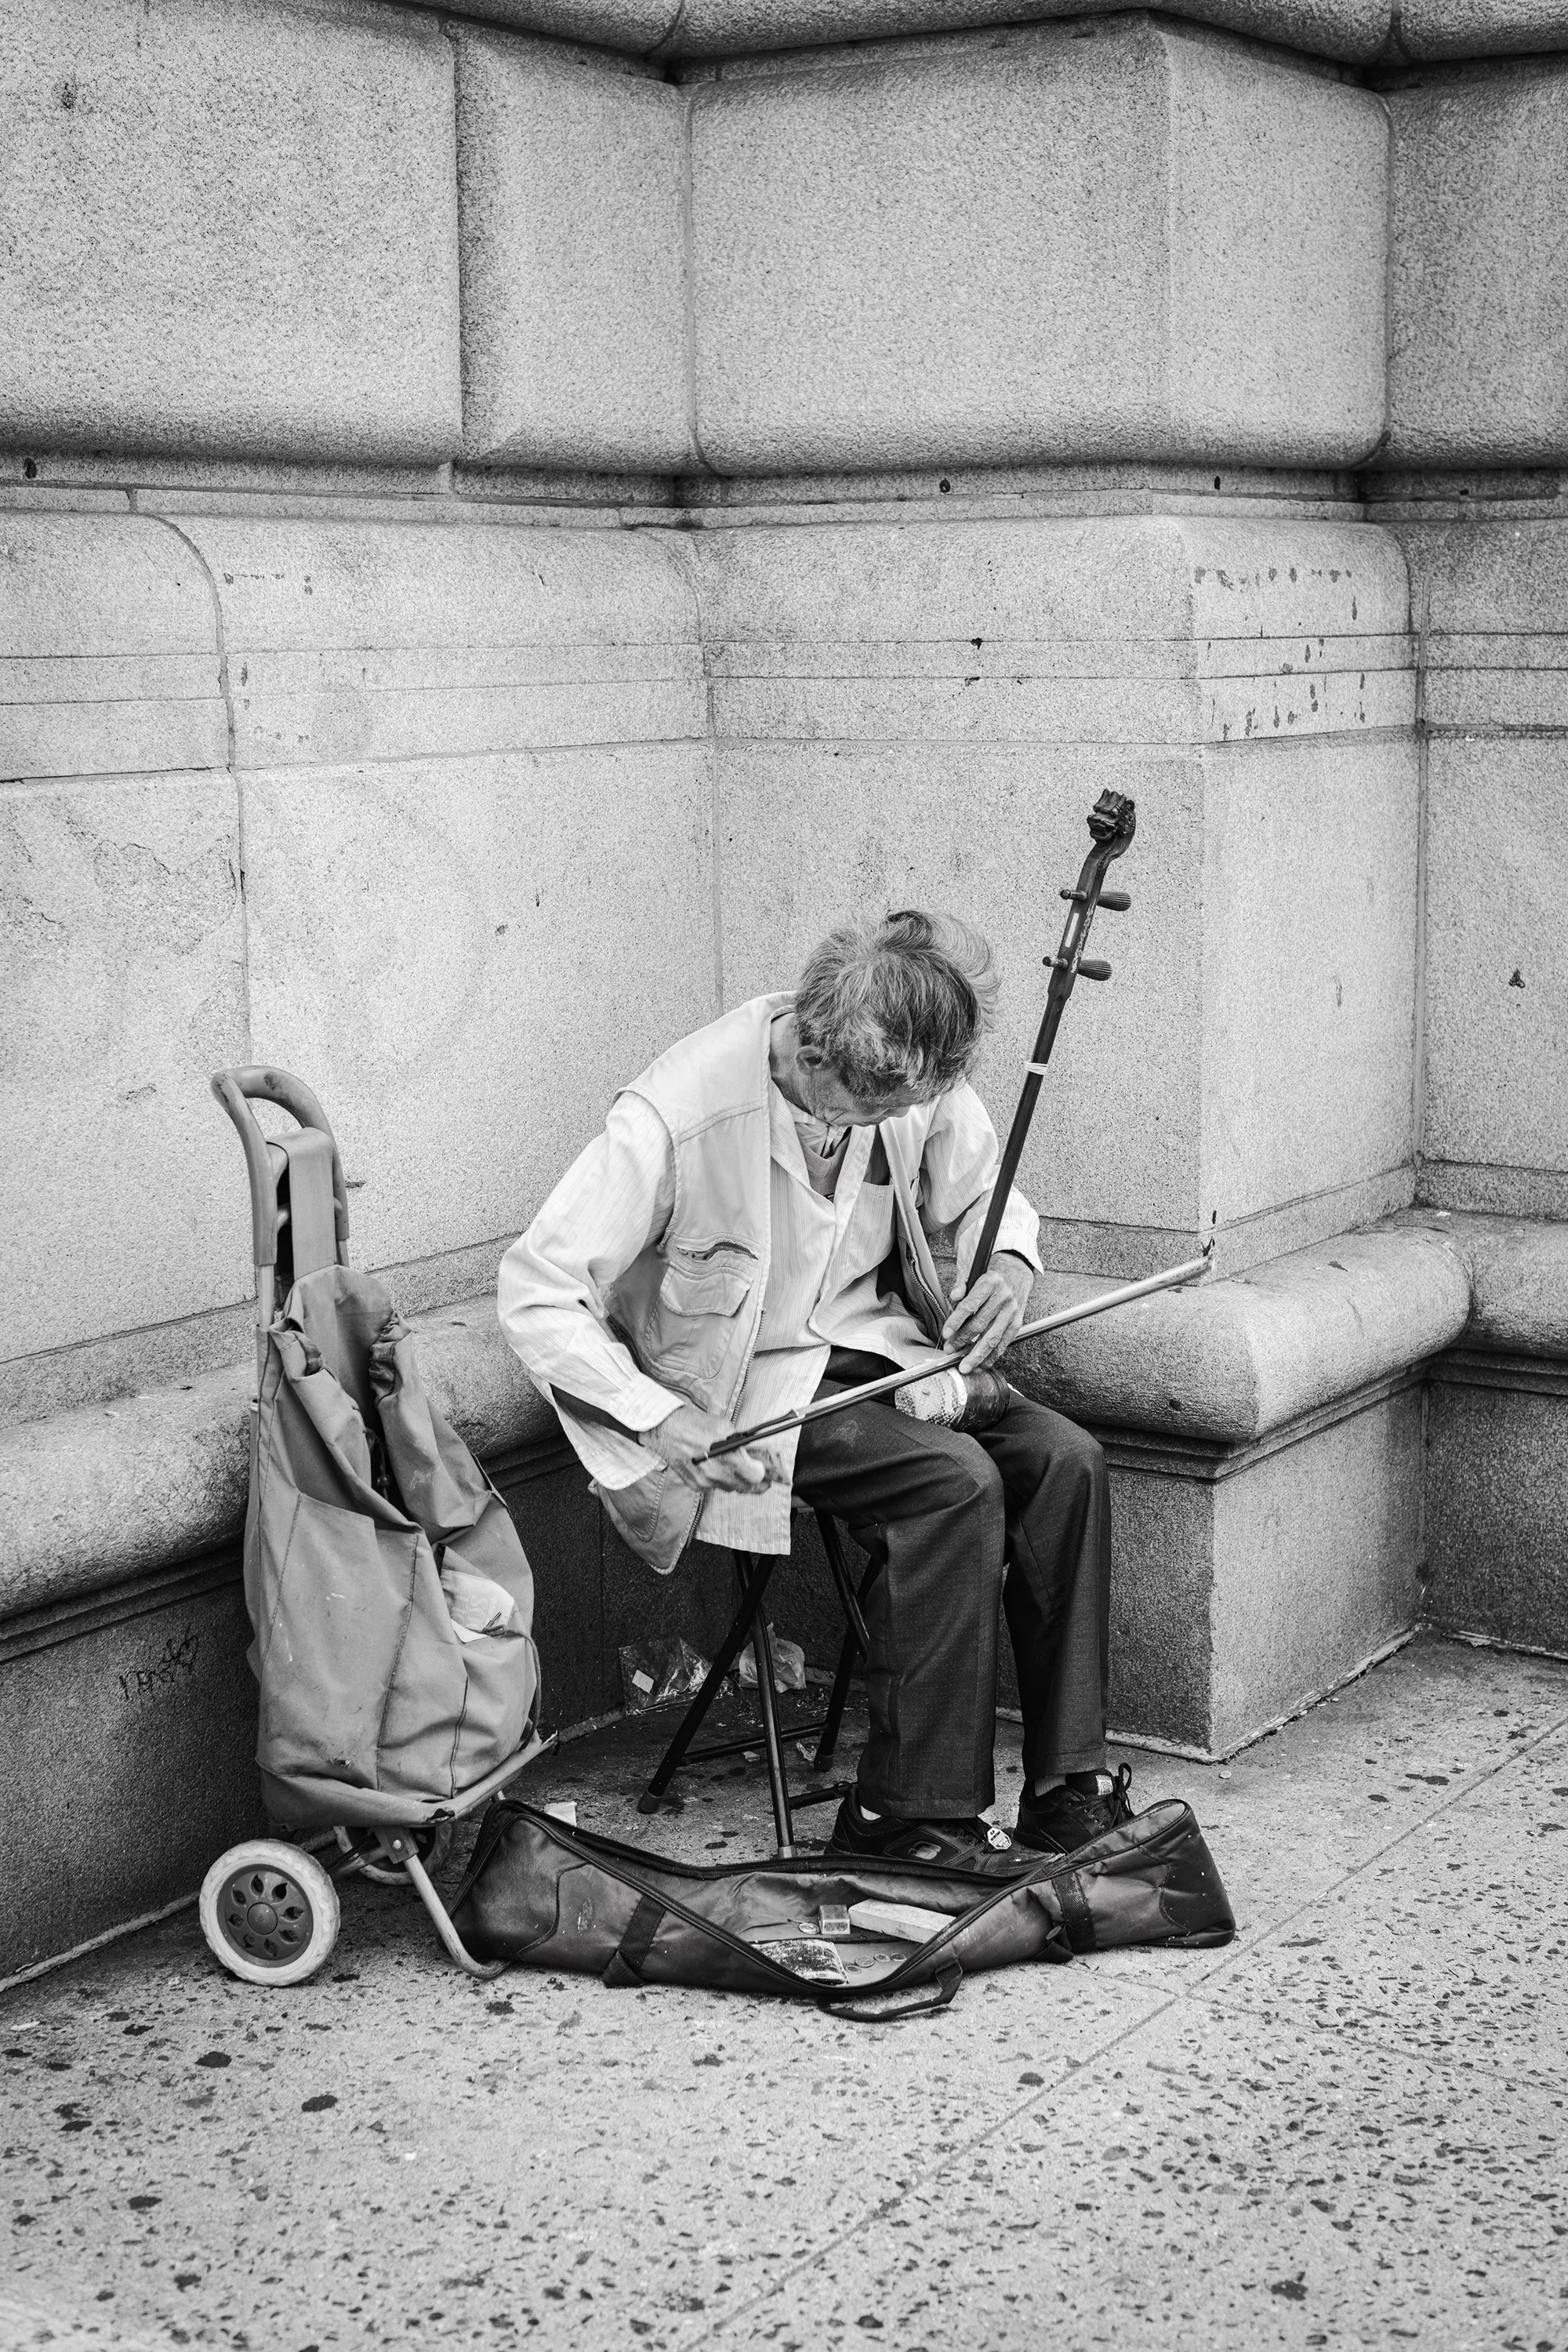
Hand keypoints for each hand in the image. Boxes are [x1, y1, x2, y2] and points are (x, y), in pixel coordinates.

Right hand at [640, 1403, 777, 1494]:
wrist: (667, 1429)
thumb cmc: (695, 1424)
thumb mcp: (725, 1426)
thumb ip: (741, 1442)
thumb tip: (753, 1452)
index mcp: (729, 1458)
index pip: (756, 1476)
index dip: (762, 1472)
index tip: (763, 1468)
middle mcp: (718, 1474)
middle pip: (746, 1487)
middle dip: (754, 1481)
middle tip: (757, 1474)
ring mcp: (705, 1482)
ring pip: (730, 1488)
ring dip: (736, 1480)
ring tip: (735, 1468)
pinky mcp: (695, 1485)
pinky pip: (714, 1487)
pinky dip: (718, 1480)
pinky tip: (716, 1468)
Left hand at [942, 1253, 1033, 1372]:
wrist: (1017, 1272)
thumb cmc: (992, 1274)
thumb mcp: (974, 1269)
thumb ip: (962, 1283)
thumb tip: (954, 1297)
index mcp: (990, 1282)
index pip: (970, 1305)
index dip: (956, 1321)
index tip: (946, 1333)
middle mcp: (1003, 1298)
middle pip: (980, 1324)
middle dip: (962, 1340)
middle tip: (950, 1350)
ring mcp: (1011, 1312)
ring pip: (993, 1338)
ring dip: (977, 1354)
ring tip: (964, 1365)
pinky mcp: (1017, 1323)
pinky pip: (1004, 1343)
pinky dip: (992, 1356)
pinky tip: (981, 1363)